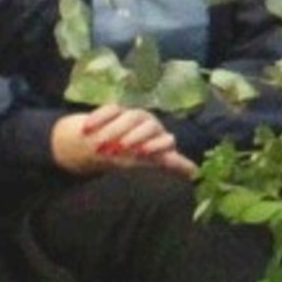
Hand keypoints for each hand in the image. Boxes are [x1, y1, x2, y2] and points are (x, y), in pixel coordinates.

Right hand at [51, 103, 196, 177]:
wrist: (111, 145)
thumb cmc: (136, 157)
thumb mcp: (151, 164)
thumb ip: (171, 165)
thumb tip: (195, 172)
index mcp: (161, 138)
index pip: (166, 138)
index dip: (156, 145)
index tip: (143, 152)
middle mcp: (150, 124)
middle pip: (147, 124)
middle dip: (134, 135)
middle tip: (120, 147)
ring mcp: (133, 115)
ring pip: (129, 116)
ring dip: (114, 129)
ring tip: (100, 144)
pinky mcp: (115, 109)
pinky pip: (109, 109)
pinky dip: (98, 118)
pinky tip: (86, 129)